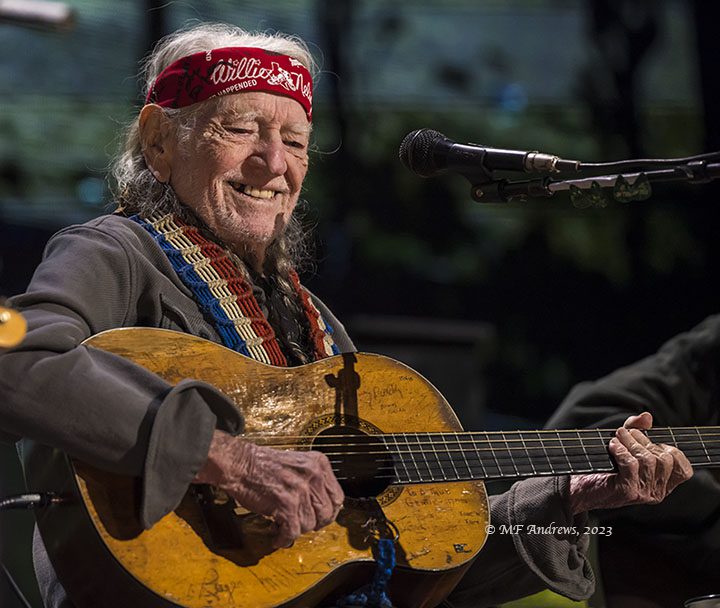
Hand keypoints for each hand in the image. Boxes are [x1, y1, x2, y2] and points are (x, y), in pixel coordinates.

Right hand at [194, 430, 344, 547]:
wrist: (240, 464)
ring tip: (284, 525)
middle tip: (301, 523)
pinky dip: (283, 538)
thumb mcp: (298, 464)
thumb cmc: (263, 464)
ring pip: (309, 525)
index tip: (321, 516)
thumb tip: (322, 506)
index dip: (330, 511)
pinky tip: (277, 536)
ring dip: (295, 529)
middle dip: (314, 523)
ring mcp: (300, 490)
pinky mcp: (286, 504)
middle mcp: (313, 476)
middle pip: (327, 514)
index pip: (338, 497)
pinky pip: (292, 532)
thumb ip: (313, 481)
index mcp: (319, 464)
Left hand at [568, 412, 692, 514]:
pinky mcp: (626, 491)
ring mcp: (643, 494)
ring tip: (618, 436)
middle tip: (625, 432)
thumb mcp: (625, 444)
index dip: (672, 451)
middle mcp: (657, 493)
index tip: (654, 441)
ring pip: (648, 461)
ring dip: (631, 443)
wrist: (580, 486)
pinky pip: (631, 465)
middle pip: (665, 460)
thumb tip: (647, 416)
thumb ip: (637, 429)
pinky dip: (621, 450)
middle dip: (644, 440)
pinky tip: (612, 446)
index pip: (684, 470)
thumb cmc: (605, 465)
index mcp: (663, 485)